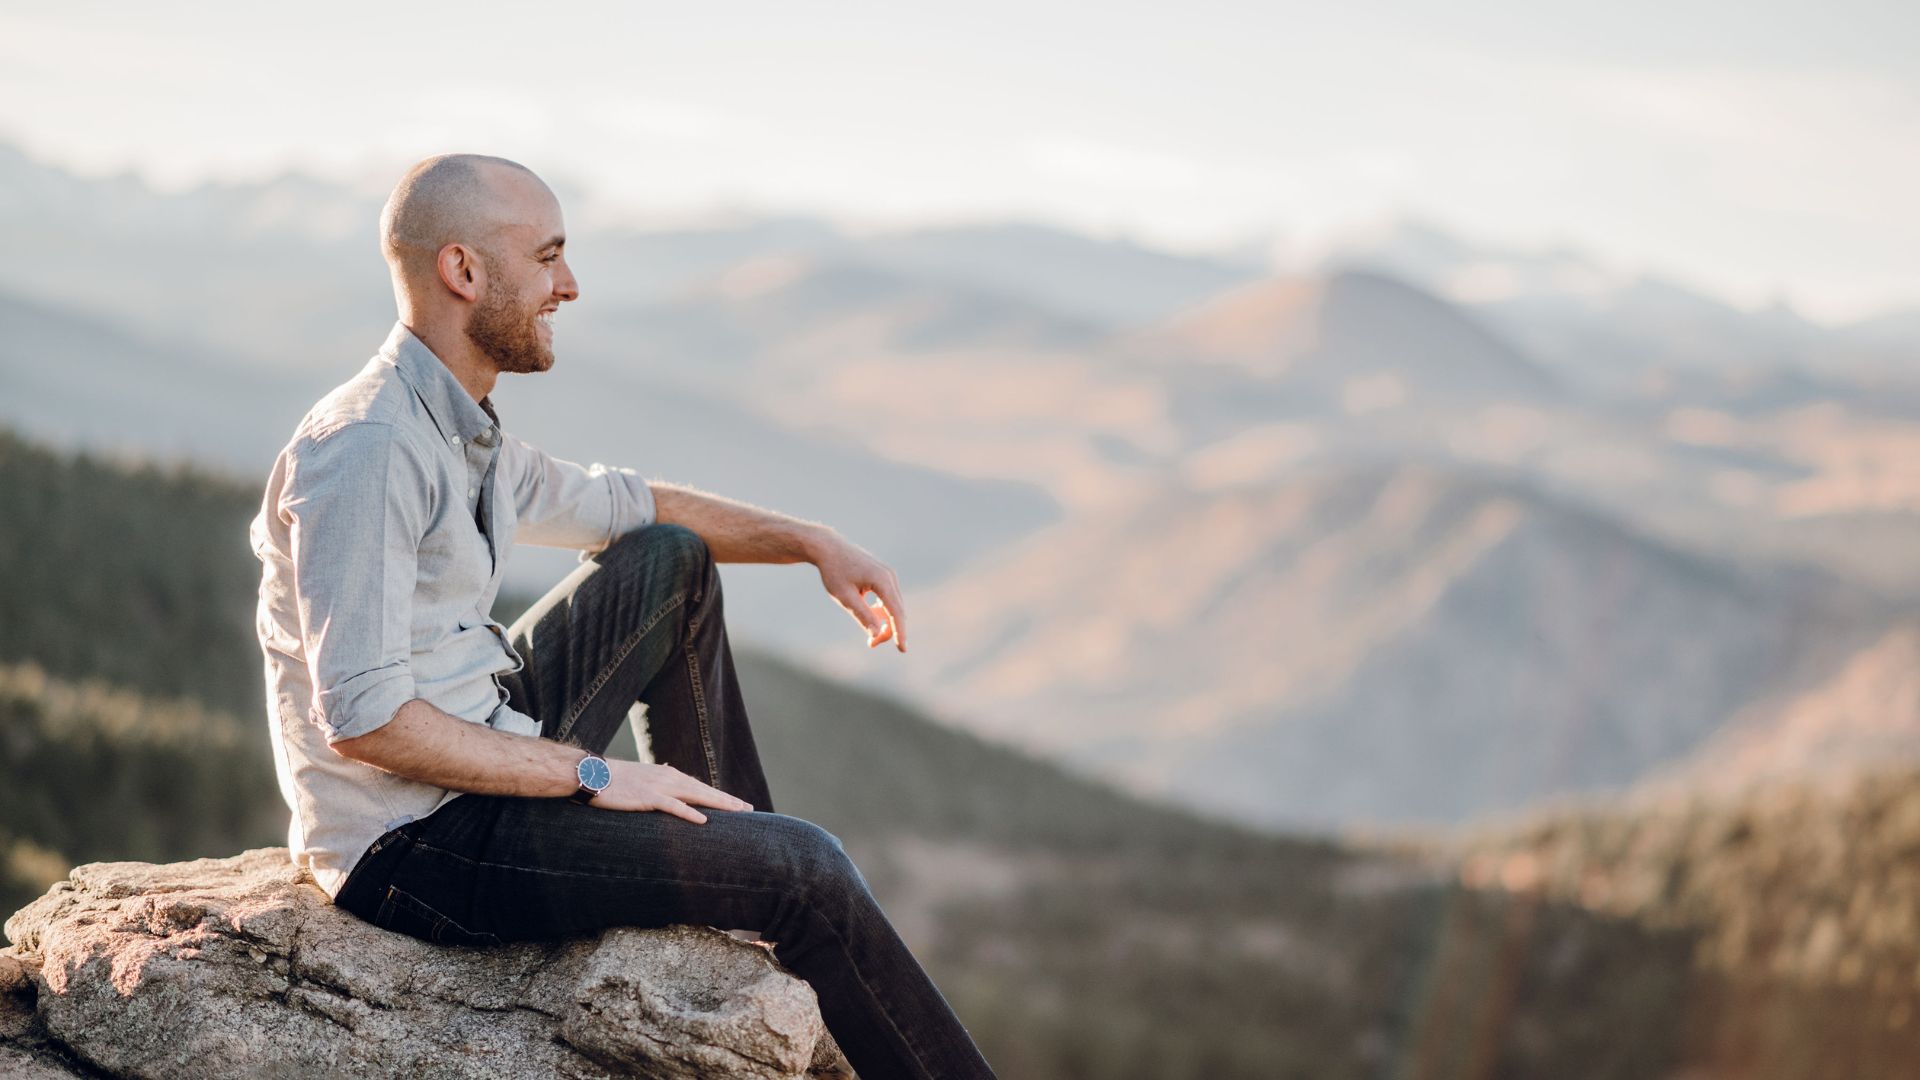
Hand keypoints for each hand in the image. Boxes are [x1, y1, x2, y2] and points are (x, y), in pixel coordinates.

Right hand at [592, 760, 752, 822]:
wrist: (594, 774)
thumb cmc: (617, 779)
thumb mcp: (644, 776)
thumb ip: (660, 777)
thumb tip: (670, 772)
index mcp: (670, 775)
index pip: (702, 787)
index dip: (721, 796)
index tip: (740, 805)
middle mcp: (670, 778)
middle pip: (705, 791)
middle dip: (728, 801)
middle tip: (749, 810)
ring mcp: (660, 786)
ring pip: (696, 796)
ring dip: (718, 804)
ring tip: (737, 812)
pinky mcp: (647, 796)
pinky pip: (672, 806)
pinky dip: (688, 812)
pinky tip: (703, 819)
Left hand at [812, 531, 907, 651]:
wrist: (828, 548)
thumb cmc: (834, 572)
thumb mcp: (845, 597)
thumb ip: (863, 616)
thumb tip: (877, 634)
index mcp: (882, 580)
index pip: (896, 612)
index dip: (899, 632)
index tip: (902, 649)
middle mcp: (889, 576)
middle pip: (896, 610)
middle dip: (887, 630)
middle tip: (871, 644)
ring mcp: (888, 575)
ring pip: (893, 605)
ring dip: (884, 621)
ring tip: (868, 633)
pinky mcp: (883, 575)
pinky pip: (888, 598)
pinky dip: (881, 610)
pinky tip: (870, 614)